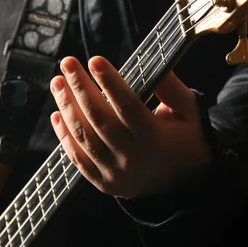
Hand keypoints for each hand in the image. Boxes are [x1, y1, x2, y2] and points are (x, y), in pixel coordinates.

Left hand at [50, 56, 212, 198]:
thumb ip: (172, 89)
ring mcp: (115, 173)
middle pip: (99, 118)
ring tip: (57, 82)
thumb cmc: (187, 140)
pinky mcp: (103, 183)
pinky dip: (64, 136)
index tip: (95, 60)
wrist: (186, 186)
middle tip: (67, 63)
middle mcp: (132, 158)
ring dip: (66, 107)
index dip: (110, 82)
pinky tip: (57, 114)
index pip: (128, 107)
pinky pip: (77, 158)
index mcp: (155, 139)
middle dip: (80, 87)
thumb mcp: (190, 113)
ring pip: (83, 136)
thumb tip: (152, 64)